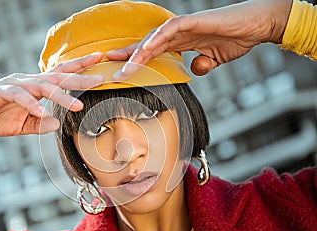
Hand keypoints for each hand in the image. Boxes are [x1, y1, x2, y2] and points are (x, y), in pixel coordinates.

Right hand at [0, 52, 103, 135]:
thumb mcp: (25, 124)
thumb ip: (41, 124)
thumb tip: (58, 124)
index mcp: (37, 86)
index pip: (62, 73)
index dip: (80, 66)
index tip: (99, 61)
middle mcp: (29, 81)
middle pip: (58, 76)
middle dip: (80, 77)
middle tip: (100, 79)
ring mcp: (15, 84)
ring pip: (42, 87)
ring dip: (61, 96)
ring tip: (78, 105)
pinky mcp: (1, 91)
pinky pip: (19, 96)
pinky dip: (31, 105)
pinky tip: (42, 112)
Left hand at [108, 0, 291, 78]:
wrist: (257, 26)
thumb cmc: (237, 38)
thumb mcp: (215, 59)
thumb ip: (202, 64)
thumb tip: (194, 69)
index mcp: (182, 42)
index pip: (153, 53)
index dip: (137, 62)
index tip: (122, 72)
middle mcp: (179, 34)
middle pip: (147, 45)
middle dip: (128, 57)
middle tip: (111, 69)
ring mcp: (185, 27)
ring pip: (154, 38)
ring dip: (138, 52)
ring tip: (123, 65)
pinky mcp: (194, 21)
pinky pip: (171, 29)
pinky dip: (158, 38)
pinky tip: (146, 49)